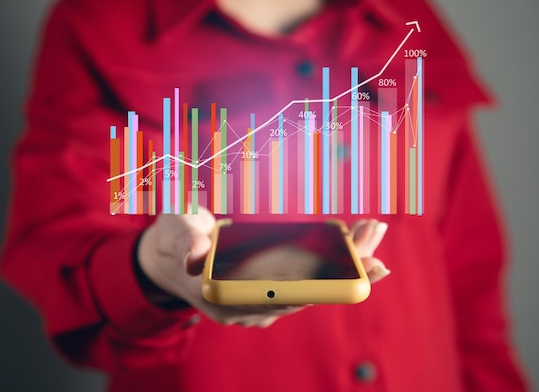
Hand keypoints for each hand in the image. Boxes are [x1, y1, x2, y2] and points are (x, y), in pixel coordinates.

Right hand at [138, 209, 389, 327]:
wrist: (162, 259)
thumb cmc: (170, 240)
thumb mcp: (172, 232)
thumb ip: (184, 241)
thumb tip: (194, 255)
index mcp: (227, 298)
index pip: (286, 294)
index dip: (325, 281)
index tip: (359, 266)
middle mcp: (249, 307)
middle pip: (308, 290)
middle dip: (345, 265)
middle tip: (376, 237)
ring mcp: (258, 300)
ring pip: (311, 285)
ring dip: (344, 262)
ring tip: (372, 235)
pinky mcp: (265, 289)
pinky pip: (304, 279)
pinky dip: (330, 263)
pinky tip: (352, 247)